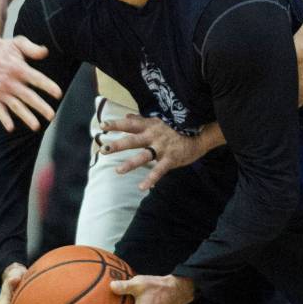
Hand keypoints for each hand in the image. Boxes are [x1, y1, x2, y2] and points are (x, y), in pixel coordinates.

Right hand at [0, 34, 60, 131]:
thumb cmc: (5, 48)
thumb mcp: (19, 43)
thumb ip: (32, 48)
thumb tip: (45, 52)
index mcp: (18, 68)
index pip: (36, 79)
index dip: (47, 86)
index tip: (59, 94)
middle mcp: (9, 81)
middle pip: (28, 96)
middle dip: (40, 106)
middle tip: (52, 115)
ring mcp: (0, 90)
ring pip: (15, 106)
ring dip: (26, 116)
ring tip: (36, 127)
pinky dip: (4, 119)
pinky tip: (11, 128)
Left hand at [98, 114, 224, 189]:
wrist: (200, 135)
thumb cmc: (177, 128)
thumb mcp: (159, 121)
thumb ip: (142, 120)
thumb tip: (126, 116)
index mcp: (150, 126)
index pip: (130, 124)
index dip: (116, 124)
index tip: (102, 126)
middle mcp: (154, 136)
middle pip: (133, 140)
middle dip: (118, 145)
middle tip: (104, 149)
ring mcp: (162, 148)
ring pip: (144, 156)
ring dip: (130, 163)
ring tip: (118, 170)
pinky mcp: (171, 159)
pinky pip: (159, 170)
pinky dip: (151, 179)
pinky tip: (142, 187)